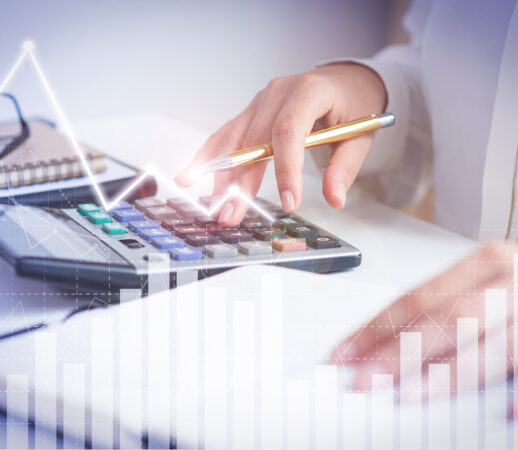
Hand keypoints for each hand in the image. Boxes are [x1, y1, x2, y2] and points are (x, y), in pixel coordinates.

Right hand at [175, 63, 386, 225]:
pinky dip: (208, 157)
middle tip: (233, 214)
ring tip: (213, 206)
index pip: (289, 131)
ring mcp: (259, 101)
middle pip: (254, 140)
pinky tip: (190, 175)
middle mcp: (277, 93)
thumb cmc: (352, 104)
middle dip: (242, 181)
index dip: (286, 168)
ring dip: (220, 175)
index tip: (288, 201)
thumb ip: (345, 166)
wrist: (342, 81)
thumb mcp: (360, 134)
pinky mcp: (251, 113)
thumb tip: (334, 199)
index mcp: (308, 92)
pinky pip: (226, 135)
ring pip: (233, 139)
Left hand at [331, 242, 516, 392]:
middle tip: (362, 380)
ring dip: (442, 375)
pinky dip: (514, 392)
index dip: (375, 327)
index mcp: (485, 263)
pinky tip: (501, 412)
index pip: (415, 298)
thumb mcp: (485, 285)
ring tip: (408, 395)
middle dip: (396, 353)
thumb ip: (443, 308)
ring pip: (484, 349)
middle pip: (442, 321)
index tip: (344, 352)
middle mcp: (510, 283)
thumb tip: (382, 344)